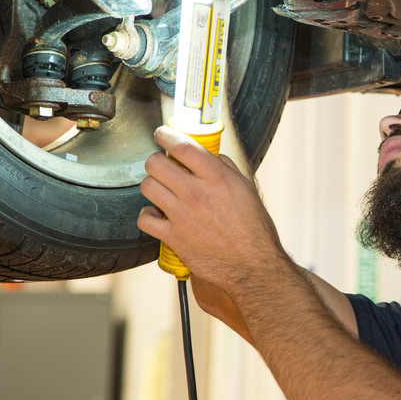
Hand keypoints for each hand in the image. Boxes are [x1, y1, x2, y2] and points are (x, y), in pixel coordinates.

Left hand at [138, 126, 284, 289]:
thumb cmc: (255, 230)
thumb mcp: (247, 191)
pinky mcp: (173, 236)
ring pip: (147, 186)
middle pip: (156, 163)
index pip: (182, 146)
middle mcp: (197, 192)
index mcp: (217, 178)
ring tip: (161, 190)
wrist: (253, 265)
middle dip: (156, 161)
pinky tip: (158, 215)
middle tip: (161, 166)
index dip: (166, 135)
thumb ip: (227, 170)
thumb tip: (214, 159)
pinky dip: (148, 215)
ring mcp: (182, 215)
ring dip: (152, 185)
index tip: (162, 134)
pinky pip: (145, 218)